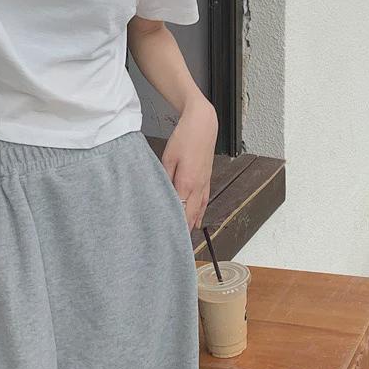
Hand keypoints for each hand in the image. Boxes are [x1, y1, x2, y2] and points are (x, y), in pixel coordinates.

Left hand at [161, 96, 217, 231]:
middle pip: (190, 214)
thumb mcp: (168, 157)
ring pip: (198, 209)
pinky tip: (198, 220)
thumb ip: (165, 178)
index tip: (167, 238)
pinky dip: (200, 212)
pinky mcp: (207, 177)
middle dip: (182, 230)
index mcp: (186, 182)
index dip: (174, 226)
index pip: (180, 211)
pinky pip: (204, 200)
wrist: (203, 123)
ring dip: (191, 223)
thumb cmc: (184, 137)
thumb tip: (161, 193)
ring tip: (184, 238)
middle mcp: (198, 185)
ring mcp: (204, 182)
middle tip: (174, 244)